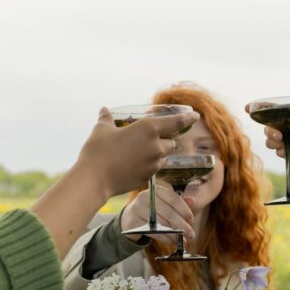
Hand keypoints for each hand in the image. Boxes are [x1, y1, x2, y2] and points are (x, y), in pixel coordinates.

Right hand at [76, 107, 198, 198]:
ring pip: (164, 157)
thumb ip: (107, 119)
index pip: (176, 122)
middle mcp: (156, 145)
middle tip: (150, 140)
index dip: (188, 119)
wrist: (93, 179)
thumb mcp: (102, 130)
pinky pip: (154, 169)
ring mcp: (154, 163)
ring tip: (140, 154)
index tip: (195, 116)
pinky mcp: (148, 177)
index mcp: (148, 128)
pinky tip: (134, 166)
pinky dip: (149, 166)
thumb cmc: (97, 151)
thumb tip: (104, 110)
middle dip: (164, 140)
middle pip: (171, 142)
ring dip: (158, 154)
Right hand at [121, 185, 195, 246]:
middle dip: (182, 225)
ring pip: (161, 224)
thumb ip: (177, 203)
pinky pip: (153, 232)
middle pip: (168, 212)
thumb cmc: (151, 210)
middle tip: (192, 235)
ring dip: (175, 234)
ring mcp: (137, 209)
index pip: (172, 197)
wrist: (129, 219)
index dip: (184, 209)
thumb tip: (193, 201)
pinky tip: (172, 241)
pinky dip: (165, 238)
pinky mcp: (133, 222)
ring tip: (183, 240)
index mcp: (155, 190)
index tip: (191, 219)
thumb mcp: (163, 204)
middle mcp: (145, 197)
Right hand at [254, 94, 289, 177]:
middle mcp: (286, 128)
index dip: (258, 109)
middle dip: (268, 131)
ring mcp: (287, 142)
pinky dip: (285, 151)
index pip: (271, 111)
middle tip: (278, 134)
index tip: (248, 108)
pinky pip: (280, 152)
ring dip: (275, 142)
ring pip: (270, 142)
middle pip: (267, 128)